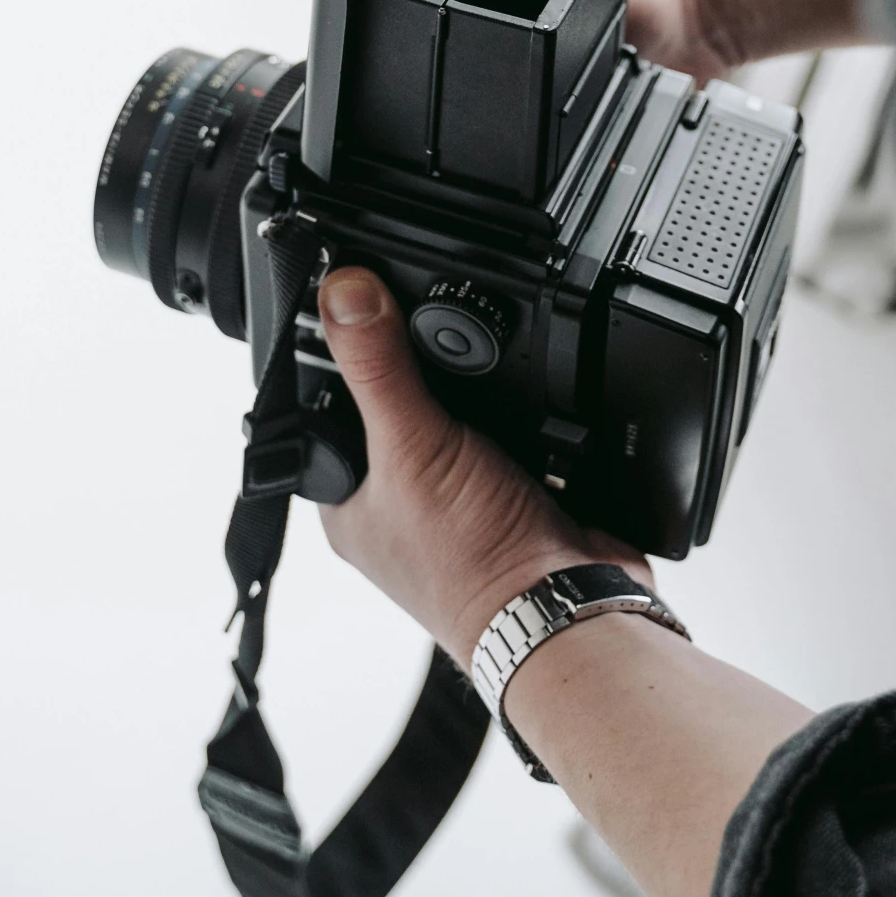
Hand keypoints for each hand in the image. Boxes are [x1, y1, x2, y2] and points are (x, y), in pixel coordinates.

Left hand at [317, 267, 651, 667]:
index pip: (328, 402)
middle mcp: (399, 496)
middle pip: (399, 397)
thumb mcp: (413, 446)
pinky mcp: (515, 483)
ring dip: (480, 382)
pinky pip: (513, 421)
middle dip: (423, 363)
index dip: (342, 351)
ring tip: (490, 371)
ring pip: (459, 405)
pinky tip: (531, 391)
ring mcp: (459, 491)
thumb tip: (341, 291)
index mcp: (350, 496)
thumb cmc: (473, 563)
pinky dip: (526, 403)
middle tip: (436, 335)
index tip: (362, 297)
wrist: (567, 606)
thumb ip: (376, 367)